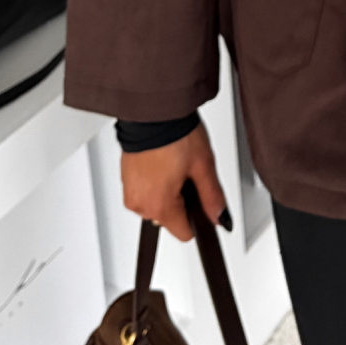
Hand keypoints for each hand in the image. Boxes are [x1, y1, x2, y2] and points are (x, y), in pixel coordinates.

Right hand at [121, 121, 227, 242]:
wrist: (152, 111)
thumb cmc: (175, 134)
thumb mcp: (203, 166)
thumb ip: (212, 197)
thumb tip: (220, 217)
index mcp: (159, 206)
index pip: (183, 233)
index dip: (197, 218)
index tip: (201, 201)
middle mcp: (140, 204)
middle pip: (169, 218)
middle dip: (182, 202)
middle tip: (188, 174)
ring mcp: (130, 191)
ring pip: (156, 204)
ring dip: (167, 191)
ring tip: (175, 164)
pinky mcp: (125, 178)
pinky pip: (145, 190)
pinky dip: (155, 181)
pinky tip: (163, 161)